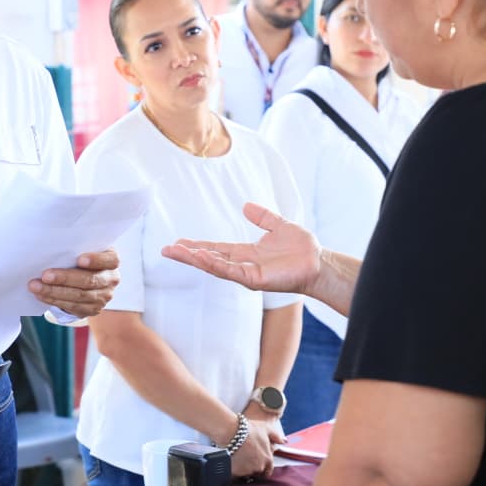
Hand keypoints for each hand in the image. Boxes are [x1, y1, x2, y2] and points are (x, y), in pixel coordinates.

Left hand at [28, 249, 118, 317]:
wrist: (86, 278)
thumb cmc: (81, 257)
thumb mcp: (85, 248)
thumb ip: (76, 247)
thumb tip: (52, 245)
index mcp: (112, 260)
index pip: (109, 260)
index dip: (95, 260)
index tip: (79, 259)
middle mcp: (111, 279)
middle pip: (89, 280)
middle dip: (64, 278)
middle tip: (45, 275)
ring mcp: (104, 297)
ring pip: (79, 296)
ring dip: (54, 292)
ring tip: (36, 286)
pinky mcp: (93, 309)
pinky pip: (72, 307)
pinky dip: (54, 300)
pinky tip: (41, 295)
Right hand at [162, 203, 320, 294]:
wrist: (319, 262)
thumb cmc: (301, 248)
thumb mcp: (278, 225)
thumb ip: (262, 217)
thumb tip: (245, 206)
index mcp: (246, 253)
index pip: (216, 249)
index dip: (197, 246)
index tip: (178, 242)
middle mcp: (243, 264)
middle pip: (209, 258)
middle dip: (187, 255)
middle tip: (166, 249)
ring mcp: (247, 273)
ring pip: (215, 265)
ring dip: (196, 259)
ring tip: (177, 252)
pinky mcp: (255, 279)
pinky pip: (231, 271)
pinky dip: (215, 264)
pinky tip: (202, 256)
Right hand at [231, 415, 283, 478]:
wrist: (231, 432)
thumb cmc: (249, 429)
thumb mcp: (265, 429)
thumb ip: (276, 436)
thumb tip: (284, 441)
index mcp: (268, 459)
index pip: (269, 470)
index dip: (264, 465)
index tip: (259, 460)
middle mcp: (259, 467)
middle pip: (258, 471)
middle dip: (254, 464)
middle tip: (248, 454)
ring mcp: (247, 470)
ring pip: (247, 471)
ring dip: (245, 466)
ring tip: (240, 454)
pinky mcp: (236, 471)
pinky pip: (237, 472)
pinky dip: (236, 467)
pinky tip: (234, 457)